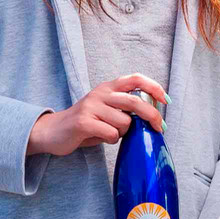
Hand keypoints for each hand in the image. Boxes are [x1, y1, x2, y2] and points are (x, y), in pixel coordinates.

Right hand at [25, 73, 167, 156]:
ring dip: (123, 133)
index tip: (166, 100)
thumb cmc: (85, 123)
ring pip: (124, 122)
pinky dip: (112, 139)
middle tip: (159, 128)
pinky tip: (101, 137)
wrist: (53, 131)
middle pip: (135, 102)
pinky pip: (112, 134)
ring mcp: (91, 107)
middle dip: (152, 116)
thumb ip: (124, 109)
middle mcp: (100, 93)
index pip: (135, 79)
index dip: (154, 87)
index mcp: (107, 87)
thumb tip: (151, 117)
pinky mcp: (84, 122)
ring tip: (110, 133)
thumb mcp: (105, 109)